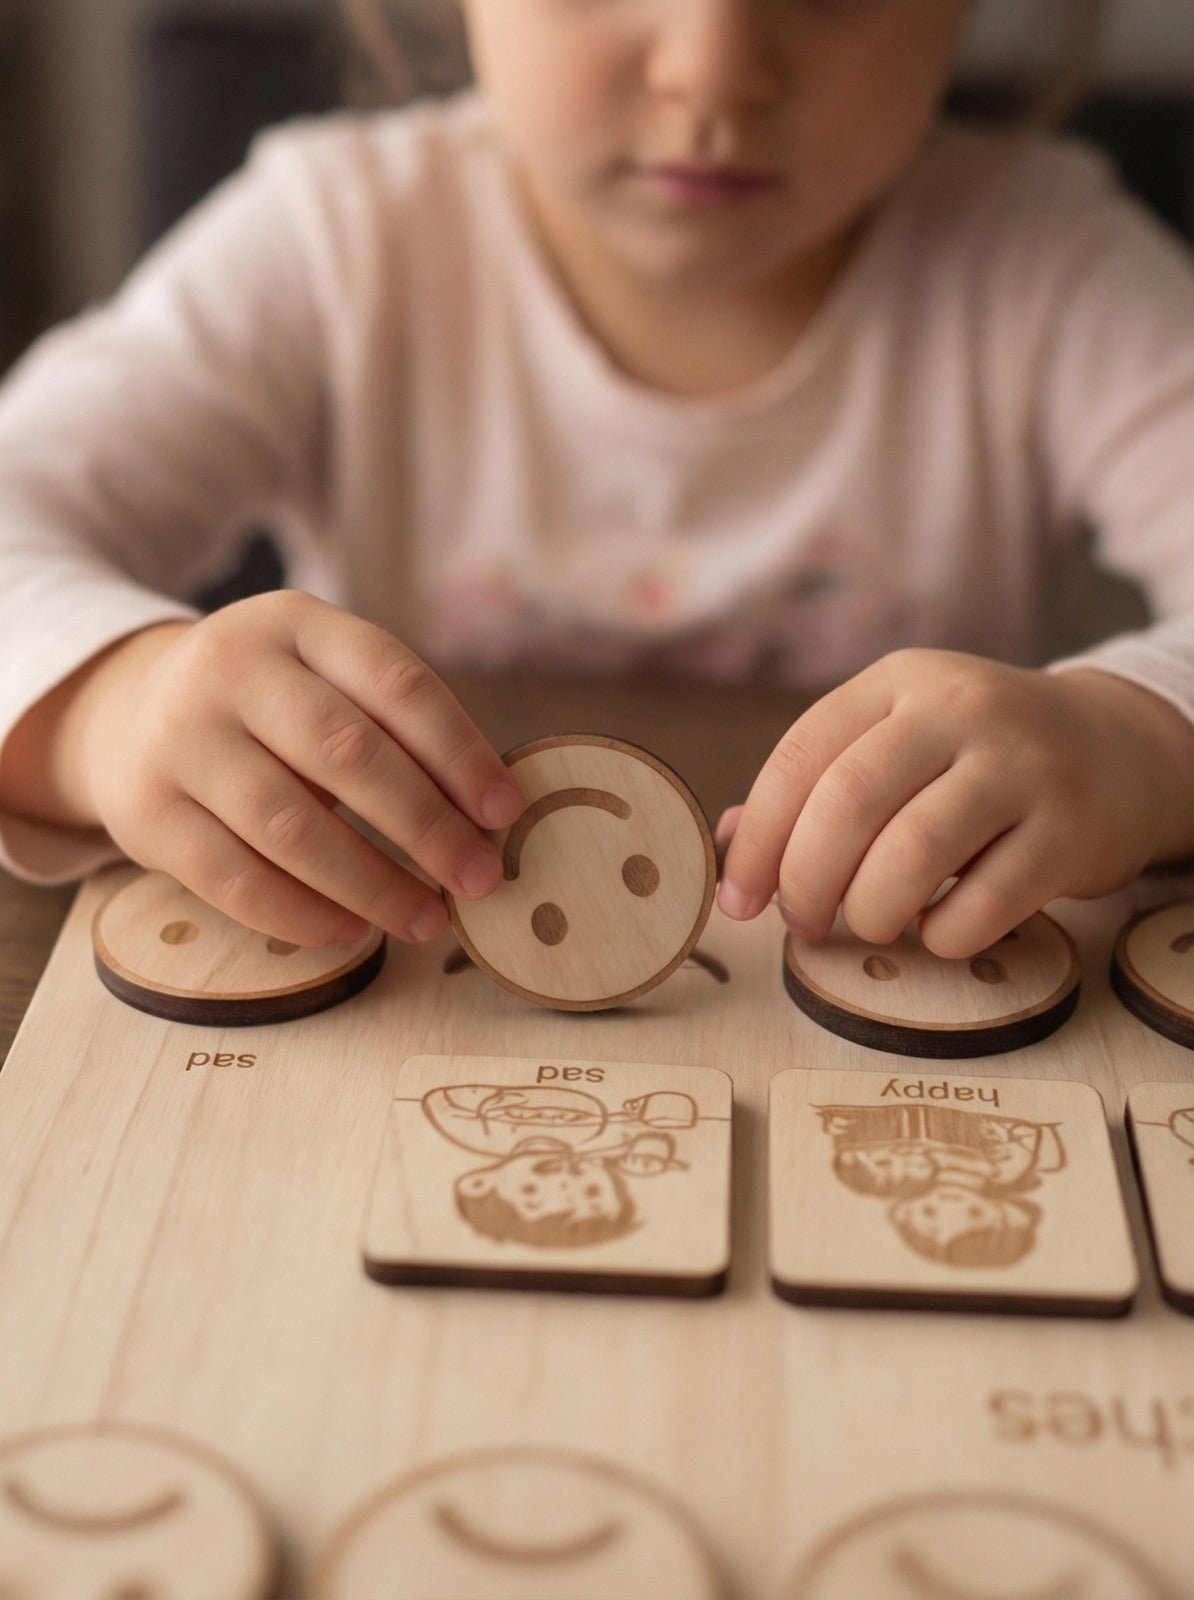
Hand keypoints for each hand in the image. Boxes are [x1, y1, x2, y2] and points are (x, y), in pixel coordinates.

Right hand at [14, 591, 523, 946]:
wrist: (130, 713)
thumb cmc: (269, 706)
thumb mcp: (323, 678)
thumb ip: (391, 728)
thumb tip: (484, 820)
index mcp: (296, 623)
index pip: (396, 683)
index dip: (460, 752)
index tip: (505, 812)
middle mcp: (231, 669)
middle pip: (347, 754)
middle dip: (427, 827)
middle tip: (478, 878)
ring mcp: (180, 740)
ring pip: (291, 826)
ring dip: (372, 884)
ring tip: (425, 918)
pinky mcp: (146, 813)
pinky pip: (234, 880)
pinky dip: (303, 915)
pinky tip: (351, 930)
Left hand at [716, 649, 1193, 958]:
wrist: (1118, 747)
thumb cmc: (978, 757)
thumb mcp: (898, 742)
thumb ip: (815, 786)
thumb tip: (726, 844)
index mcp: (899, 682)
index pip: (801, 756)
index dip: (757, 840)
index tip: (738, 900)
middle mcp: (960, 709)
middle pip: (848, 803)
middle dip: (806, 883)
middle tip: (804, 924)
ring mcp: (1023, 766)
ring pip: (914, 853)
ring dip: (872, 912)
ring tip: (873, 925)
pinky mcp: (1071, 829)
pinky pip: (984, 902)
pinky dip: (944, 935)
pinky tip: (940, 931)